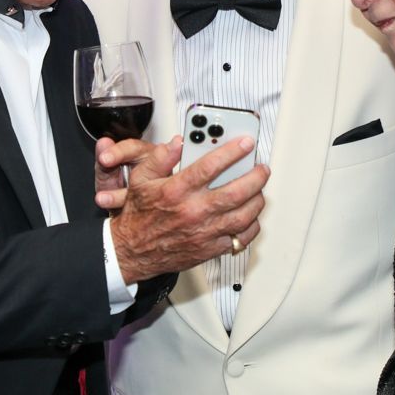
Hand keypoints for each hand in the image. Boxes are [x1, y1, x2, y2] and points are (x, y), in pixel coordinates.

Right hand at [109, 136, 267, 283]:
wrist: (132, 252)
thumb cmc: (139, 216)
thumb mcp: (141, 179)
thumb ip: (160, 157)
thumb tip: (178, 143)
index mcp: (177, 191)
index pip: (210, 167)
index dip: (232, 152)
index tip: (245, 143)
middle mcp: (193, 211)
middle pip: (236, 192)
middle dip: (255, 177)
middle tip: (261, 168)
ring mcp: (204, 232)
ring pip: (244, 216)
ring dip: (257, 200)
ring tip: (259, 189)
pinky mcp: (210, 249)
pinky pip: (240, 239)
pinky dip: (252, 226)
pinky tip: (251, 215)